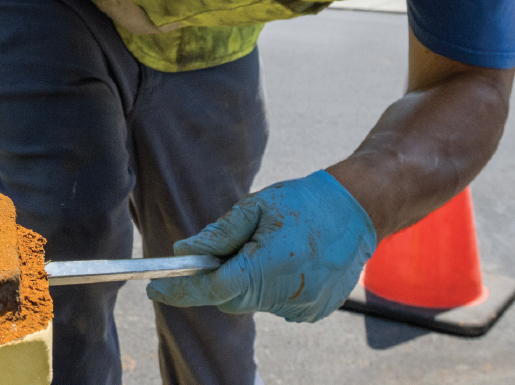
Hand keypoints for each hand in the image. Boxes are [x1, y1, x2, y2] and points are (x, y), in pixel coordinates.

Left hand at [145, 171, 374, 323]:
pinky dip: (270, 286)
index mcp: (269, 266)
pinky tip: (286, 260)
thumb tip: (184, 252)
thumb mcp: (256, 207)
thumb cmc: (303, 202)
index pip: (213, 288)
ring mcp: (302, 307)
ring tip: (267, 247)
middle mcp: (287, 293)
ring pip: (252, 301)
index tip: (155, 289)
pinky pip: (275, 304)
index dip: (181, 291)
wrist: (358, 211)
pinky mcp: (313, 312)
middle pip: (230, 299)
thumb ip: (219, 234)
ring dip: (247, 280)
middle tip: (222, 251)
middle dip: (217, 279)